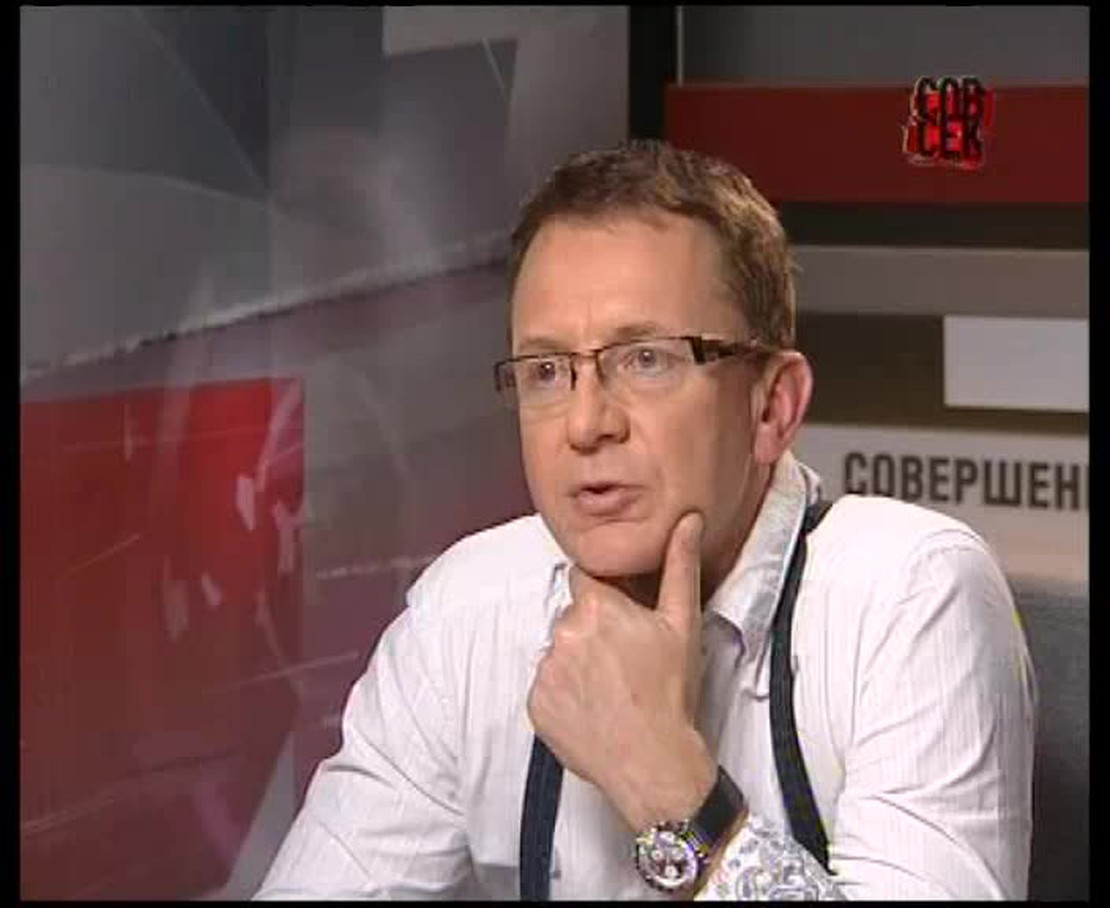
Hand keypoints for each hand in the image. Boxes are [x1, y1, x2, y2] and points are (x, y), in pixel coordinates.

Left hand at [527, 511, 716, 831]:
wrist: (653, 761)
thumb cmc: (670, 694)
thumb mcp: (682, 624)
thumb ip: (679, 564)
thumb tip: (687, 521)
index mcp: (596, 606)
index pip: (587, 579)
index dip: (606, 596)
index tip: (620, 616)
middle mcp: (563, 632)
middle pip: (574, 617)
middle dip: (594, 631)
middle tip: (624, 660)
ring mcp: (546, 669)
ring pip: (560, 652)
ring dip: (578, 662)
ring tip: (611, 687)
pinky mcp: (535, 703)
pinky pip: (546, 687)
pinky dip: (564, 694)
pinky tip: (593, 707)